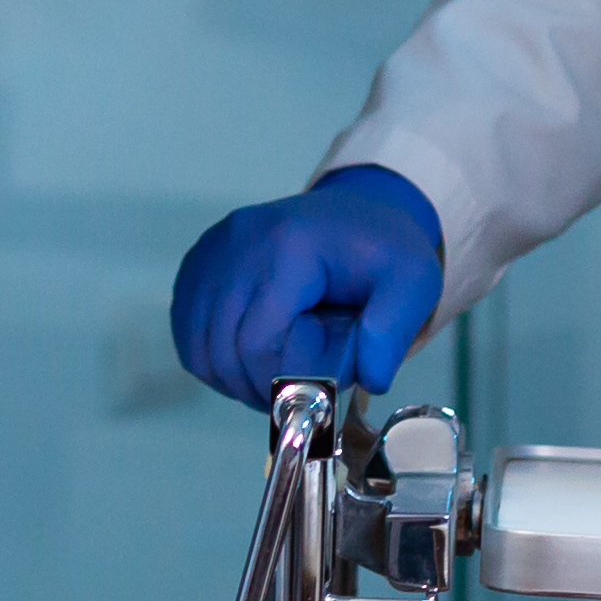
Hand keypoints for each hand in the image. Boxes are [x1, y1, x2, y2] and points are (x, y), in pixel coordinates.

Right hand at [171, 166, 444, 400]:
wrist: (357, 212)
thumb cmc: (383, 251)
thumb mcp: (413, 283)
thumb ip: (393, 332)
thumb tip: (368, 378)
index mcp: (289, 246)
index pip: (257, 341)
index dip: (282, 379)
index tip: (318, 381)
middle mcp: (239, 242)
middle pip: (221, 348)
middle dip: (259, 385)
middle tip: (300, 387)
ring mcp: (213, 249)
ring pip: (198, 345)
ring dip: (233, 377)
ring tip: (276, 373)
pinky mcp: (200, 261)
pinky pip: (186, 328)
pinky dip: (212, 356)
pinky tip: (249, 357)